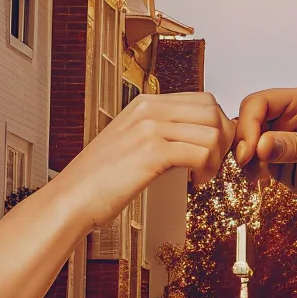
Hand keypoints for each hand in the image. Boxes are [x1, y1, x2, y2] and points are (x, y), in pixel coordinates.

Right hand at [46, 92, 235, 233]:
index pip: (203, 100)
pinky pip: (200, 153)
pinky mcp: (151, 153)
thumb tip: (195, 136)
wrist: (72, 198)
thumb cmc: (101, 177)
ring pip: (211, 132)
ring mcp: (149, 129)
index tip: (213, 150)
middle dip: (223, 139)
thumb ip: (160, 131)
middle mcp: (148, 109)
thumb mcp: (131, 141)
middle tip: (214, 163)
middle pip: (212, 111)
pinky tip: (194, 183)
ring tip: (202, 176)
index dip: (218, 125)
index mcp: (145, 103)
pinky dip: (206, 170)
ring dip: (216, 158)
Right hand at [234, 87, 296, 219]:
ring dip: (245, 159)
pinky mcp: (282, 165)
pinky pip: (257, 164)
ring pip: (249, 143)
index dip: (249, 122)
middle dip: (243, 141)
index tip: (250, 150)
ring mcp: (284, 143)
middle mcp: (289, 119)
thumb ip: (294, 146)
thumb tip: (260, 145)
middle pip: (249, 121)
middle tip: (247, 164)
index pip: (261, 102)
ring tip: (254, 176)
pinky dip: (251, 172)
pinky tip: (259, 181)